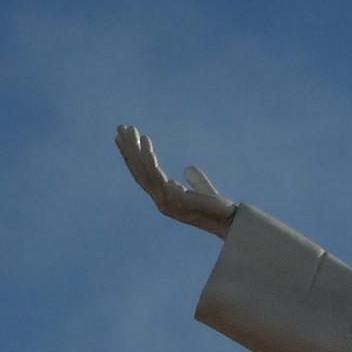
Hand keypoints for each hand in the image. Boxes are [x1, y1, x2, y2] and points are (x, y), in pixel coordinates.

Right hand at [115, 125, 236, 237]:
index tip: (122, 138)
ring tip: (134, 132)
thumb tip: (189, 168)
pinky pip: (159, 178)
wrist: (231, 223)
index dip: (132, 157)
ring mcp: (168, 202)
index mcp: (165, 198)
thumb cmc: (219, 210)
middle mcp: (162, 201)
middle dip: (129, 149)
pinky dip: (152, 163)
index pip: (143, 175)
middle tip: (121, 127)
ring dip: (138, 151)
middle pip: (139, 172)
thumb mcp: (204, 191)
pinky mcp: (178, 201)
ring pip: (146, 173)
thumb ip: (196, 181)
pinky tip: (148, 149)